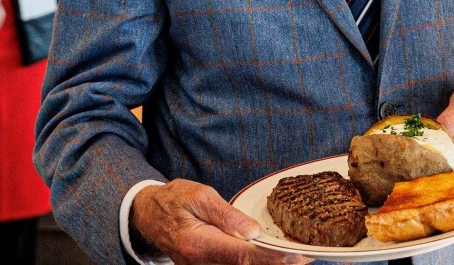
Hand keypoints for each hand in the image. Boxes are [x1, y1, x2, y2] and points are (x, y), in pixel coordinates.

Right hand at [131, 180, 309, 264]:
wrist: (148, 216)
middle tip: (305, 257)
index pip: (243, 256)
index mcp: (200, 244)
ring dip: (266, 264)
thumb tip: (253, 231)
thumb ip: (226, 215)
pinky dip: (254, 263)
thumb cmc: (174, 201)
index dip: (272, 259)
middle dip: (275, 264)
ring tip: (292, 256)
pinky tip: (270, 256)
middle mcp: (201, 264)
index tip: (297, 257)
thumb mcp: (199, 196)